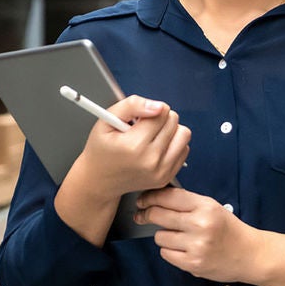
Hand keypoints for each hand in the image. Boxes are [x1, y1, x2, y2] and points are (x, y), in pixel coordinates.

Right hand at [73, 95, 191, 202]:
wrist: (99, 180)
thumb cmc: (101, 149)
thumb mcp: (106, 120)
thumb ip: (132, 105)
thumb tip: (158, 107)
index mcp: (134, 145)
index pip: (161, 112)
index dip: (150, 110)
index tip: (138, 119)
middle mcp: (150, 160)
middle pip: (173, 121)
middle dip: (160, 118)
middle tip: (142, 128)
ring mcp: (161, 171)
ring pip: (184, 134)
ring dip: (171, 130)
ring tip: (152, 135)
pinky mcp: (167, 177)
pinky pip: (184, 150)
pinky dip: (173, 145)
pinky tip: (156, 147)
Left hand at [134, 187, 261, 282]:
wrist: (250, 254)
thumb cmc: (229, 229)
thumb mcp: (212, 208)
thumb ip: (187, 203)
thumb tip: (155, 199)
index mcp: (205, 206)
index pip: (168, 196)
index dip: (150, 197)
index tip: (142, 200)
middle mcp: (200, 224)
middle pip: (158, 215)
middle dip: (147, 214)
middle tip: (143, 216)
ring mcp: (196, 245)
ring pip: (160, 237)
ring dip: (164, 236)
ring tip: (179, 237)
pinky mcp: (192, 264)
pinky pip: (165, 254)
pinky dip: (170, 251)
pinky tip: (183, 249)